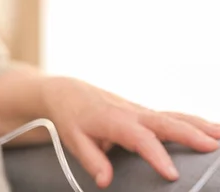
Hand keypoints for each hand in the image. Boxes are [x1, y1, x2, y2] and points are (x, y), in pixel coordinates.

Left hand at [41, 76, 219, 188]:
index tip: (172, 174)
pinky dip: (193, 122)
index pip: (139, 139)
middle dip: (190, 134)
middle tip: (213, 147)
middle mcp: (131, 113)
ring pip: (174, 116)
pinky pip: (173, 116)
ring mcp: (140, 111)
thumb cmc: (71, 117)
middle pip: (165, 122)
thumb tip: (105, 181)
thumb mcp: (74, 140)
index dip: (156, 156)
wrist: (68, 92)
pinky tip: (211, 130)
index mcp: (113, 121)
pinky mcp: (145, 112)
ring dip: (199, 125)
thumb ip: (92, 160)